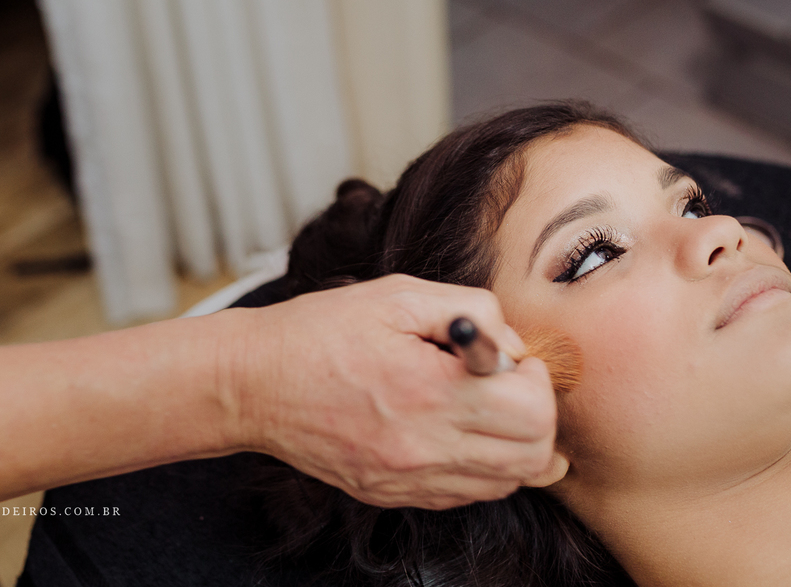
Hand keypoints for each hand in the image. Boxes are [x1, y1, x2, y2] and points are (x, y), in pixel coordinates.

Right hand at [221, 275, 557, 509]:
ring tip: (486, 407)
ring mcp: (407, 480)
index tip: (513, 359)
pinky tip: (460, 431)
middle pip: (532, 457)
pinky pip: (466, 496)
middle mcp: (423, 447)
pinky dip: (482, 467)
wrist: (253, 383)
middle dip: (537, 415)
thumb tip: (513, 343)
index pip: (533, 412)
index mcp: (429, 391)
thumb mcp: (399, 294)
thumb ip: (471, 310)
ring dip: (515, 446)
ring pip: (507, 484)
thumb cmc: (321, 331)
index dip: (537, 378)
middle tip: (509, 384)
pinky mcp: (392, 494)